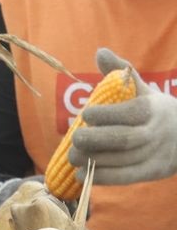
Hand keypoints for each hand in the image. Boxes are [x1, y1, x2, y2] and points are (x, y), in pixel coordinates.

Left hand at [67, 48, 176, 185]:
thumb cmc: (156, 111)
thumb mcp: (144, 90)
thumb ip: (121, 72)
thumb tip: (100, 51)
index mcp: (152, 108)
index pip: (129, 112)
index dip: (105, 114)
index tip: (87, 114)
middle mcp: (155, 132)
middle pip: (123, 138)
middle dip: (95, 140)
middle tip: (75, 138)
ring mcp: (155, 154)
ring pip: (123, 159)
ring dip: (93, 160)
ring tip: (72, 157)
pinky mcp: (153, 172)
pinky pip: (127, 177)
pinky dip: (103, 178)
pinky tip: (81, 176)